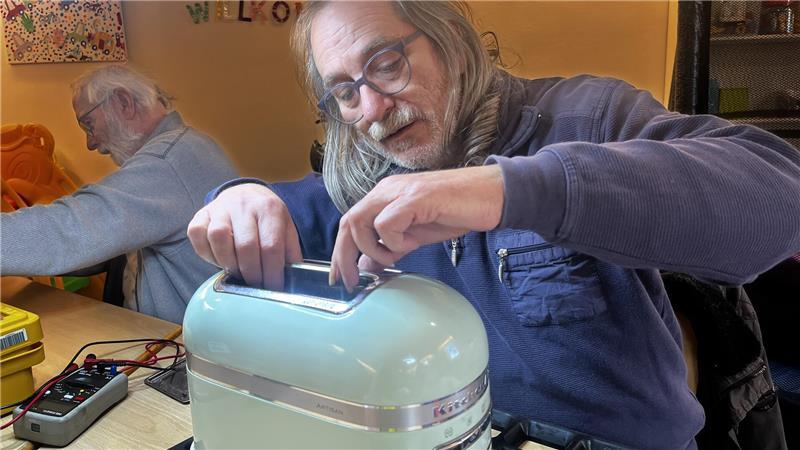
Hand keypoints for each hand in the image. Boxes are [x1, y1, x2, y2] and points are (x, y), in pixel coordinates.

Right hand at [187, 183, 301, 288]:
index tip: (273, 287)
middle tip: (255, 284)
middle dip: (252, 273)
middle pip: (245, 246)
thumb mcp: (286, 228)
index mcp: (269, 209)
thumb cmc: (266, 217)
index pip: (271, 246)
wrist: (245, 192)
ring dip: (228, 263)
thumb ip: (290, 252)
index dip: (272, 273)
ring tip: (238, 271)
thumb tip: (292, 279)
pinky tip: (219, 258)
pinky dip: (206, 253)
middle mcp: (243, 205)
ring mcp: (220, 208)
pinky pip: (197, 235)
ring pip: (218, 238)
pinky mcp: (201, 213)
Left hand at [330, 165, 503, 289]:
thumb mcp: (416, 235)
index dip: (340, 252)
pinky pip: (386, 224)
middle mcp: (386, 190)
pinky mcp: (414, 197)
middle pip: (347, 222)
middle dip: (344, 257)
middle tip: (353, 282)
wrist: (492, 195)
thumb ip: (390, 247)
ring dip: (373, 248)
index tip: (340, 279)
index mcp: (384, 196)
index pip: (349, 222)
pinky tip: (413, 243)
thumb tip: (367, 265)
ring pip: (360, 222)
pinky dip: (394, 242)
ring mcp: (399, 191)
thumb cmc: (457, 211)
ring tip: (396, 256)